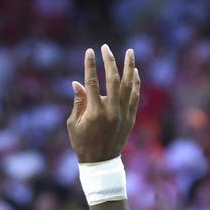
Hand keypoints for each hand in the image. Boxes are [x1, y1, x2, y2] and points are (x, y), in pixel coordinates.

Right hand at [67, 44, 139, 162]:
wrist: (100, 161)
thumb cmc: (82, 142)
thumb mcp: (73, 124)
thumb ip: (78, 102)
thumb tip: (78, 82)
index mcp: (94, 112)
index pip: (91, 82)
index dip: (90, 65)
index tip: (89, 52)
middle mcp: (110, 110)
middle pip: (112, 79)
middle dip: (109, 61)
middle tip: (106, 48)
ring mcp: (123, 113)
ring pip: (128, 85)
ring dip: (129, 67)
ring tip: (130, 52)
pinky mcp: (131, 117)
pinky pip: (136, 95)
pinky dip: (136, 82)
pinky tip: (134, 72)